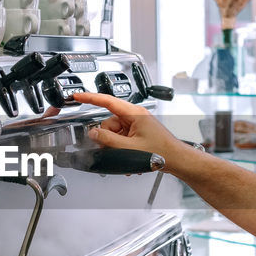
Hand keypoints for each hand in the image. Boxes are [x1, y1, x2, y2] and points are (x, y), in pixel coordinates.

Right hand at [72, 91, 193, 172]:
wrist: (177, 159)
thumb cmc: (162, 151)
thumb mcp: (130, 147)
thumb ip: (108, 140)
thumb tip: (94, 133)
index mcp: (134, 113)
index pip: (107, 101)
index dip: (89, 97)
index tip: (77, 95)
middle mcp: (135, 116)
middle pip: (108, 122)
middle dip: (106, 137)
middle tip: (112, 148)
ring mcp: (136, 125)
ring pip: (113, 132)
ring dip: (115, 146)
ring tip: (125, 155)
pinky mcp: (137, 134)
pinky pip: (121, 138)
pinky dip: (121, 148)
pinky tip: (129, 157)